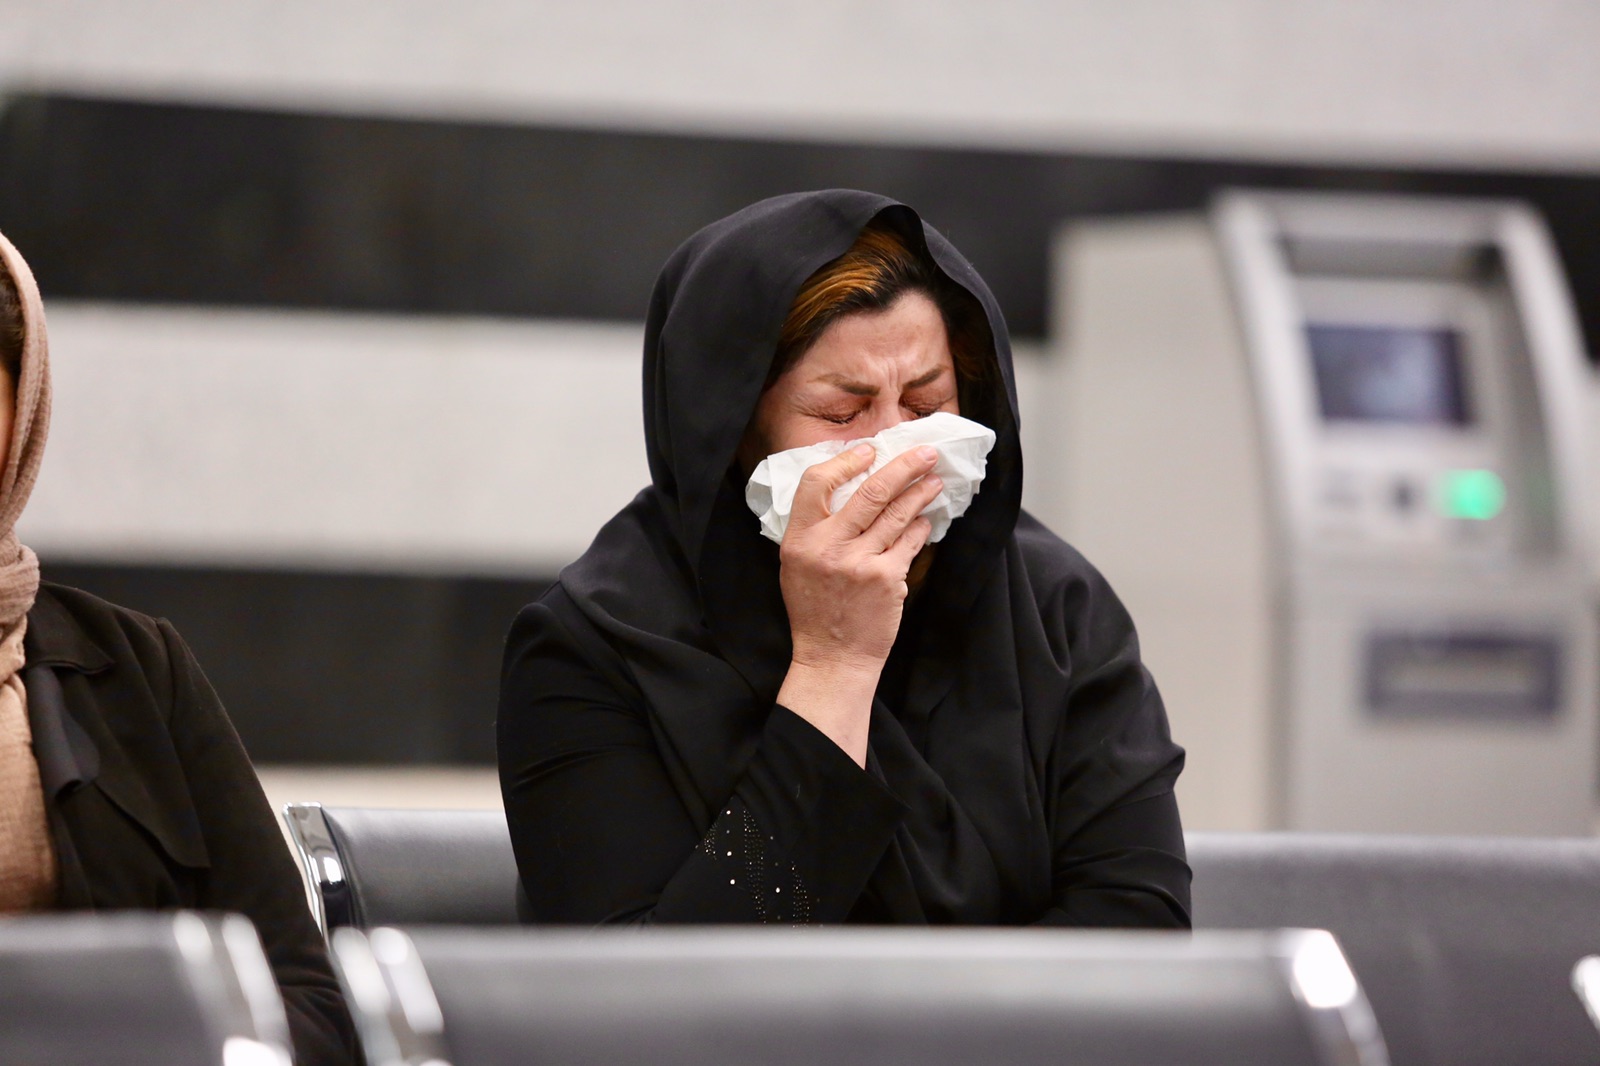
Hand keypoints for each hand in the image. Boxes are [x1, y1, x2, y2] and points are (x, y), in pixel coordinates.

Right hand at [774, 442, 942, 763]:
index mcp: (799, 540)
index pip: (816, 482)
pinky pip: (910, 541)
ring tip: (934, 480)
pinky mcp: (886, 578)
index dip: (846, 461)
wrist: (833, 658)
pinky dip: (921, 527)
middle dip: (903, 466)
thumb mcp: (797, 565)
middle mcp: (827, 547)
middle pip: (870, 491)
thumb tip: (847, 485)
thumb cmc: (815, 611)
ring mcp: (859, 562)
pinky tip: (927, 520)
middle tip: (925, 452)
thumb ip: (814, 529)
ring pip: (897, 513)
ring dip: (920, 492)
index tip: (869, 450)